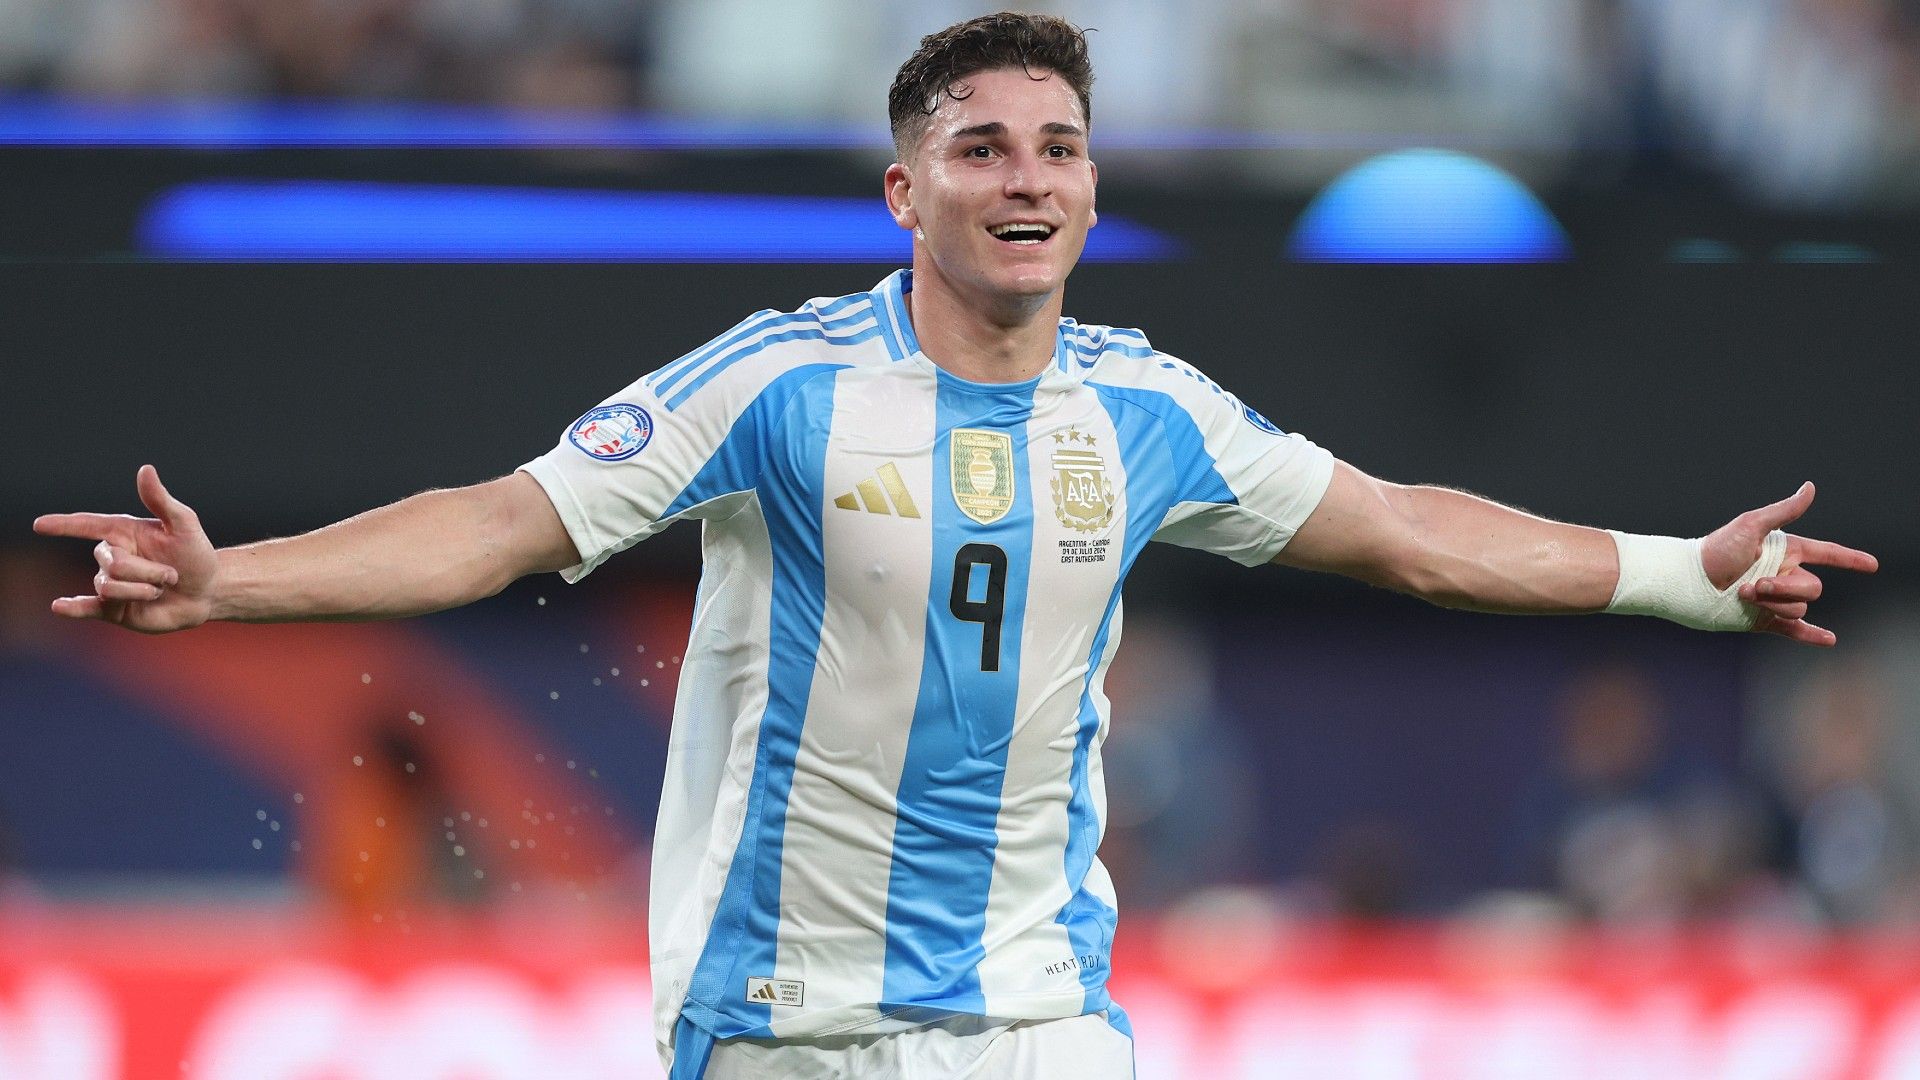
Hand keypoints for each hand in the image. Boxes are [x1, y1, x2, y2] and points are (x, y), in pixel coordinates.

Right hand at [32, 465, 219, 633]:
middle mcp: (111, 556)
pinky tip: (59, 606)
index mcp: (122, 532)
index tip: (40, 525)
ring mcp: (110, 583)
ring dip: (144, 590)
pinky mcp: (113, 608)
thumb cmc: (194, 554)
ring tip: (161, 589)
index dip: (63, 525)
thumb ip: (160, 500)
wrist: (207, 591)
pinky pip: (88, 608)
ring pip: (111, 587)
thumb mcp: (184, 525)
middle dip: (148, 572)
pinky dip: (72, 608)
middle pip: (114, 564)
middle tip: (172, 576)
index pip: (87, 525)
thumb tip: (146, 469)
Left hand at [1700, 482, 1878, 646]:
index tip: (1871, 565)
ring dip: (1775, 603)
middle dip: (1786, 588)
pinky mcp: (1763, 620)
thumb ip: (1784, 512)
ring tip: (1745, 595)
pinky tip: (1829, 640)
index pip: (1826, 553)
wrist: (1688, 580)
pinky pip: (1795, 629)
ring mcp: (1774, 600)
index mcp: (1785, 552)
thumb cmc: (1715, 549)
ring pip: (1799, 607)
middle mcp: (1784, 576)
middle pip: (1811, 587)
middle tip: (1754, 585)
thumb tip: (1810, 488)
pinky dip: (1811, 635)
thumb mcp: (1751, 526)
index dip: (1849, 559)